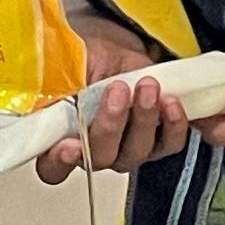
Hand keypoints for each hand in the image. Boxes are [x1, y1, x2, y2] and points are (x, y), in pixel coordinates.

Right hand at [35, 75, 196, 187]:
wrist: (117, 57)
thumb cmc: (89, 62)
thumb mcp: (69, 64)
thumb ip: (59, 80)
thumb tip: (55, 82)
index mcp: (60, 138)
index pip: (52, 166)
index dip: (58, 161)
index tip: (69, 145)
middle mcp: (92, 152)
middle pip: (99, 157)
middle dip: (110, 124)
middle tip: (117, 90)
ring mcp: (125, 151)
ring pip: (135, 151)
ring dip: (143, 119)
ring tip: (147, 87)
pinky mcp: (155, 143)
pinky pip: (168, 144)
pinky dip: (173, 125)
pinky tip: (171, 102)